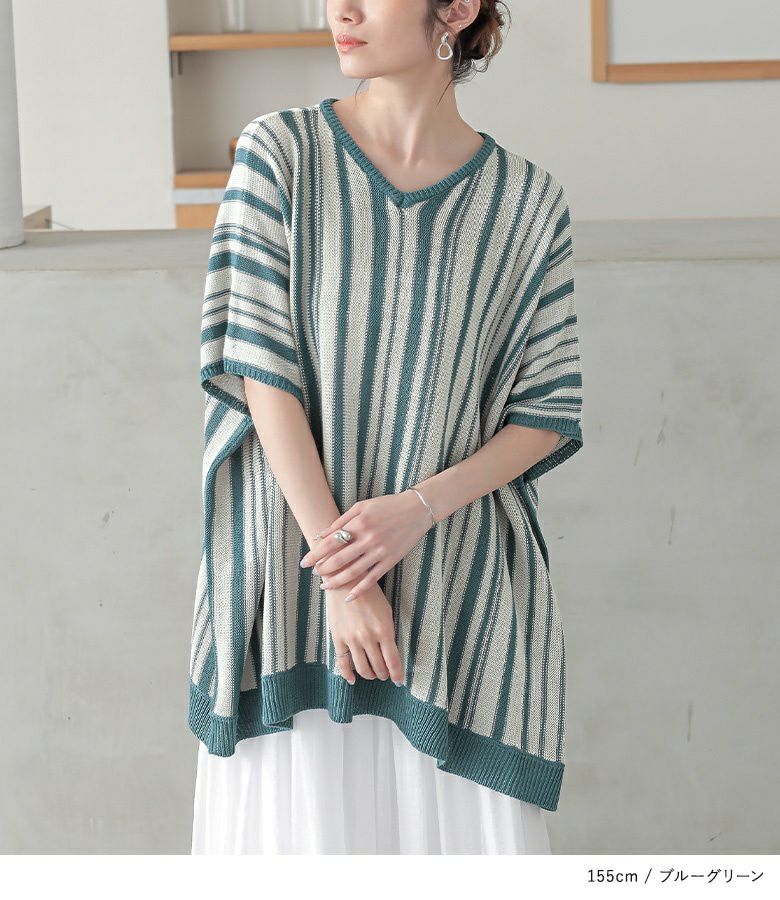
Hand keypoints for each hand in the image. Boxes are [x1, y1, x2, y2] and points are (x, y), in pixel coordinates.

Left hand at [300, 490, 433, 600]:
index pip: (331, 543)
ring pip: (353, 572)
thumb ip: (340, 521)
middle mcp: (367, 539)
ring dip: (336, 581)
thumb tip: (321, 535)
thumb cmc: (387, 505)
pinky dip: (359, 590)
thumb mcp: (361, 507)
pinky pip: (372, 579)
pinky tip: (349, 597)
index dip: (316, 554)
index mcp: (358, 524)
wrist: (416, 510)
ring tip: (325, 586)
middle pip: (339, 559)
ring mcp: (379, 551)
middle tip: (314, 574)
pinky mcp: (390, 561)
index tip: (305, 562)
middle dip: (323, 569)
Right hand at [326, 582, 403, 685]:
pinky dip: (348, 675)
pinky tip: (352, 679)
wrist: (346, 582)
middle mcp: (368, 638)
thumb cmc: (370, 594)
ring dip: (369, 675)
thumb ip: (388, 632)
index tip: (398, 681)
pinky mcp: (338, 639)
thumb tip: (390, 652)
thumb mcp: (386, 611)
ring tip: (372, 674)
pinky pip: (343, 663)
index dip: (396, 674)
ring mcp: (352, 640)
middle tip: (384, 674)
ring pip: (362, 668)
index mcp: (384, 630)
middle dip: (383, 674)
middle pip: (378, 667)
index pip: (393, 661)